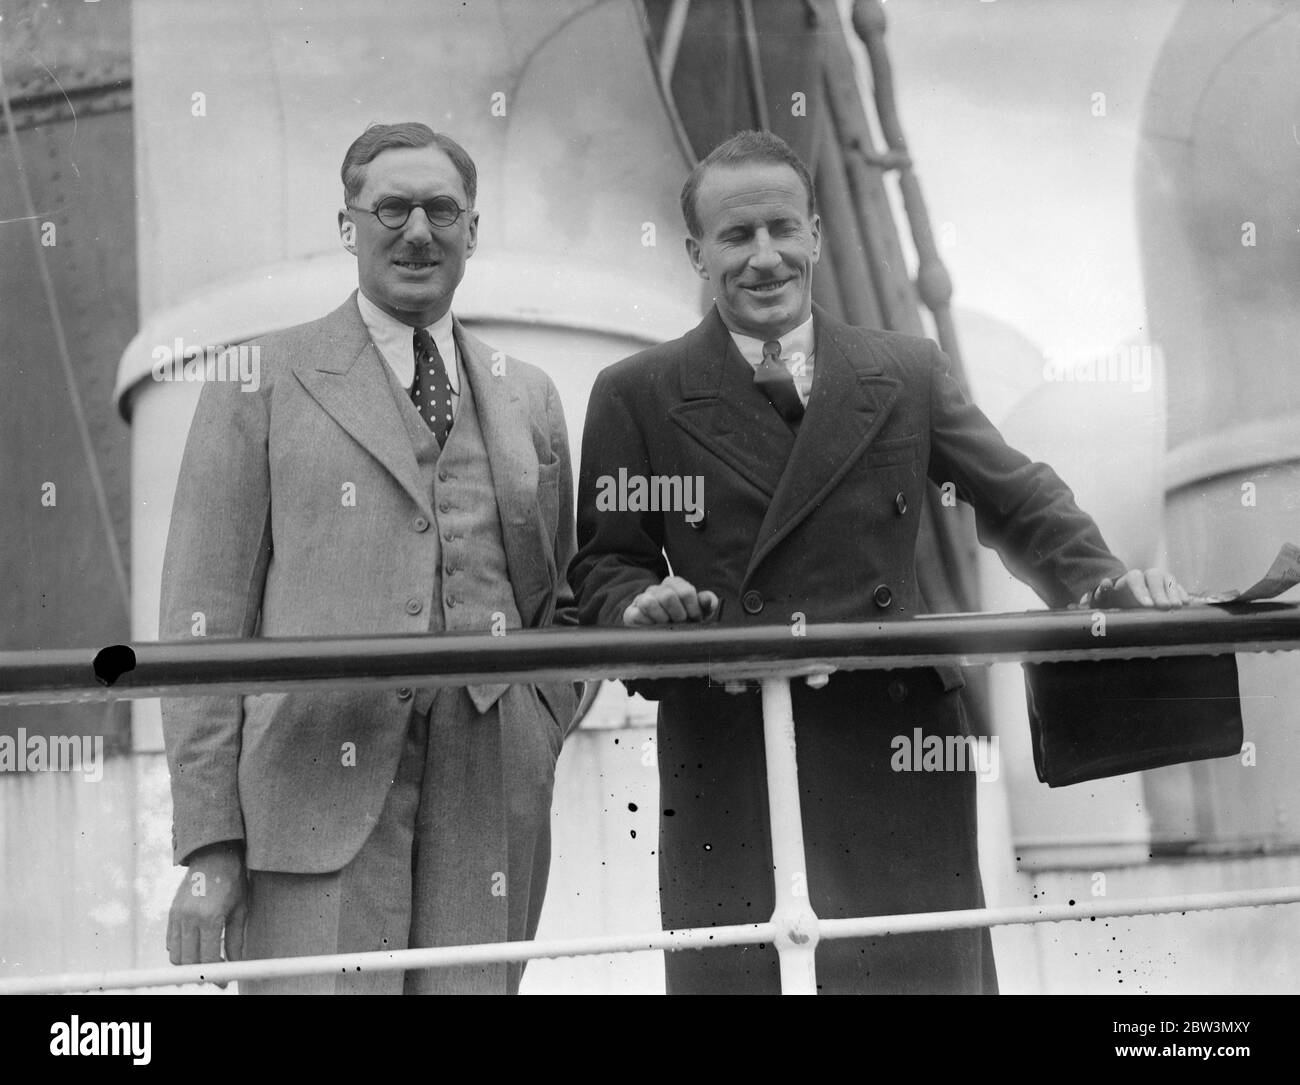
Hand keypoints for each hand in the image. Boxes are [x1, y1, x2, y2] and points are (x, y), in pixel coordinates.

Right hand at [166, 841, 246, 982]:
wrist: (214, 856)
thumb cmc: (233, 882)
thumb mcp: (240, 910)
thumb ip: (236, 940)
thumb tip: (237, 965)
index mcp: (210, 918)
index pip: (209, 960)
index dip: (216, 975)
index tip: (224, 981)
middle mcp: (189, 919)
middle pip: (189, 962)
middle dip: (202, 974)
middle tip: (216, 977)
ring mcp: (177, 916)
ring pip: (176, 955)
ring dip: (189, 966)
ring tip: (205, 965)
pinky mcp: (171, 913)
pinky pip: (171, 942)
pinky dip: (180, 952)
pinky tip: (195, 950)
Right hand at [623, 576, 719, 624]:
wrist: (660, 630)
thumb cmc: (682, 618)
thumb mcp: (698, 611)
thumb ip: (706, 603)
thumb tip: (708, 599)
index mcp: (674, 583)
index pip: (686, 591)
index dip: (693, 609)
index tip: (694, 618)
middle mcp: (657, 589)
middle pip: (668, 596)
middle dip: (677, 615)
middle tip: (680, 622)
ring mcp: (642, 599)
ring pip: (649, 602)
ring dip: (661, 618)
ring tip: (666, 625)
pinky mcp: (631, 612)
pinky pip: (636, 615)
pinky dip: (647, 624)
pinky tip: (653, 627)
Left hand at [1082, 569, 1191, 608]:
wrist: (1121, 605)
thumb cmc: (1112, 604)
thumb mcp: (1104, 600)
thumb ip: (1103, 592)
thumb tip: (1105, 582)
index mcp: (1127, 579)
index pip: (1135, 578)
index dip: (1141, 590)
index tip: (1147, 605)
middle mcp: (1144, 577)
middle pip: (1154, 576)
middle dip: (1160, 592)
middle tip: (1164, 607)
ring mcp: (1158, 582)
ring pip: (1168, 580)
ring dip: (1173, 592)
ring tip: (1177, 606)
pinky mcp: (1169, 589)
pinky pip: (1178, 587)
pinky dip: (1182, 594)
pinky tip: (1186, 603)